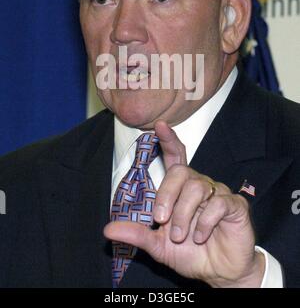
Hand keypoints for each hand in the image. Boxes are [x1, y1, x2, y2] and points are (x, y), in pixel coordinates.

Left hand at [104, 120, 264, 287]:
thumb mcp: (158, 246)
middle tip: (160, 219)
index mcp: (180, 190)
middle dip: (166, 194)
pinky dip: (205, 221)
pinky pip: (219, 202)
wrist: (218, 272)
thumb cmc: (189, 253)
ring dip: (184, 214)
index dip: (168, 140)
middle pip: (181, 171)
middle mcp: (199, 186)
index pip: (175, 157)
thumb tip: (108, 230)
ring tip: (181, 236)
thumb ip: (137, 234)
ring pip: (197, 187)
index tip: (159, 125)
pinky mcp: (234, 205)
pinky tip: (201, 236)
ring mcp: (218, 193)